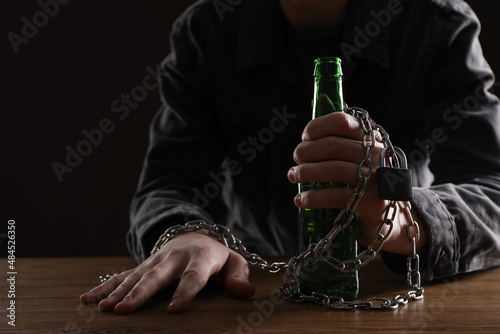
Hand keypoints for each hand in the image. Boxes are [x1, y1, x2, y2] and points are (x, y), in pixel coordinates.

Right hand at [80, 232, 254, 313]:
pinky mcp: (143, 265)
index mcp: (200, 258)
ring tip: (103, 308)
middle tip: (124, 310)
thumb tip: (245, 292)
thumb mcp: (234, 263)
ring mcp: (156, 261)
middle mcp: (174, 258)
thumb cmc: (216, 257)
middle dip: (140, 293)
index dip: (184, 293)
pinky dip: (105, 286)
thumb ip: (239, 276)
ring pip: (135, 276)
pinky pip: (122, 275)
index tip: (173, 310)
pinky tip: (88, 299)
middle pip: (156, 276)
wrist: (194, 235)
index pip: (193, 278)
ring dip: (118, 291)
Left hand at [287, 112, 426, 254]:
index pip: (342, 122)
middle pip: (332, 145)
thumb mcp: (360, 155)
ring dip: (305, 172)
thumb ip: (340, 139)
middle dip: (306, 152)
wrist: (390, 216)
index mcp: (372, 138)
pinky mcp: (373, 202)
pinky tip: (301, 200)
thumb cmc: (365, 180)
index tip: (305, 138)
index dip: (317, 127)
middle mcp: (377, 154)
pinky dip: (313, 198)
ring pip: (332, 169)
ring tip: (293, 176)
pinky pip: (335, 196)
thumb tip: (309, 123)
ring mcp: (377, 178)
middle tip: (296, 160)